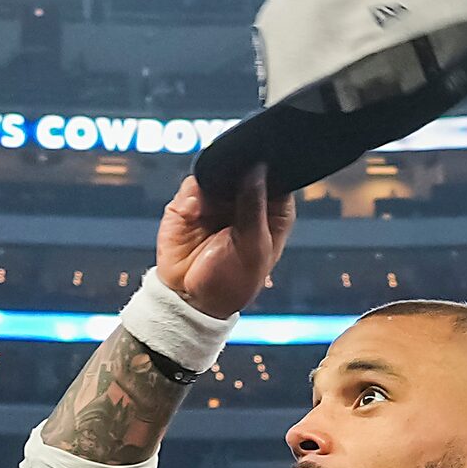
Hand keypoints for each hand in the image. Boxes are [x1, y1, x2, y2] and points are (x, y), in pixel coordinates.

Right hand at [157, 169, 295, 318]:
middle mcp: (245, 201)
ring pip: (220, 171)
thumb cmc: (231, 282)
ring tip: (213, 202)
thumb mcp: (253, 247)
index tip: (264, 166)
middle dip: (241, 168)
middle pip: (247, 168)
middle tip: (236, 179)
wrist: (190, 301)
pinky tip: (195, 211)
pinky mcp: (189, 204)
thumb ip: (254, 206)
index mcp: (271, 210)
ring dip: (216, 179)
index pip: (277, 176)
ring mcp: (216, 201)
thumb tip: (256, 168)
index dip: (272, 169)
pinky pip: (194, 184)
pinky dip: (194, 192)